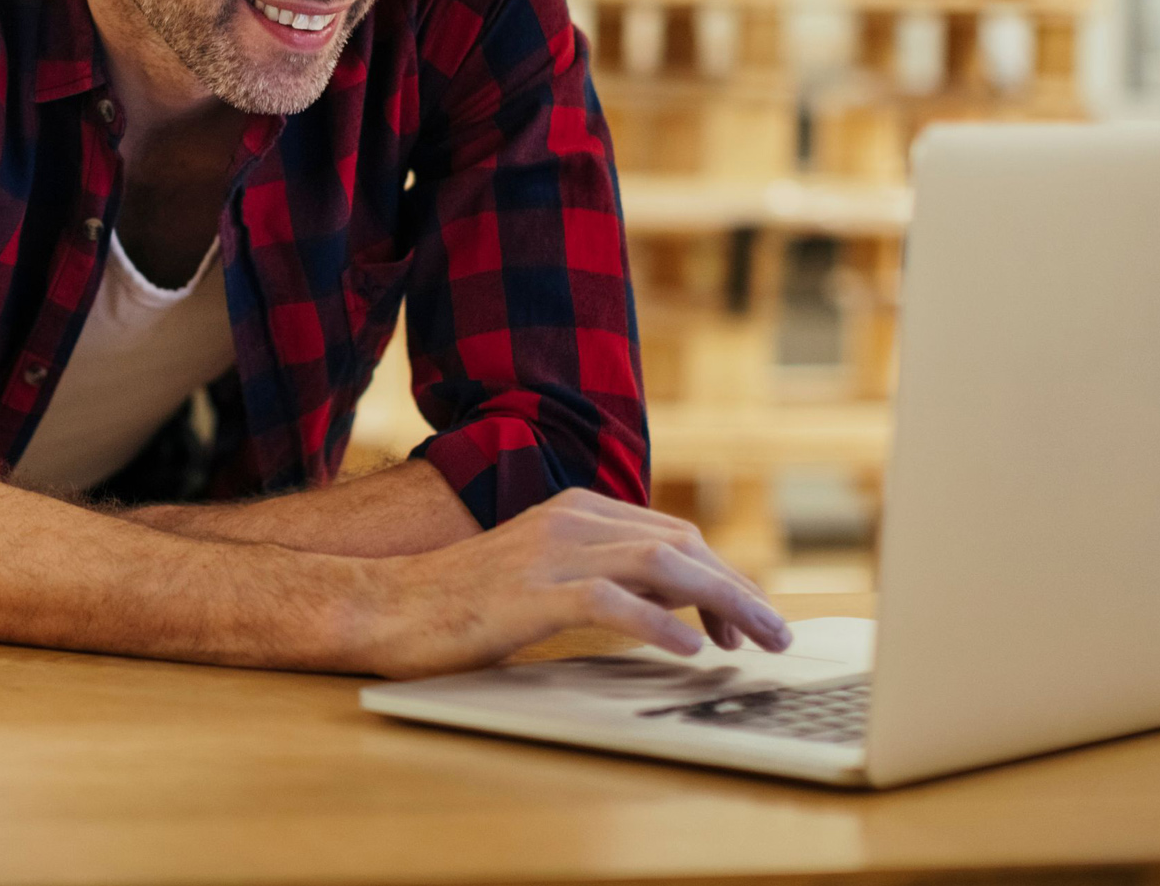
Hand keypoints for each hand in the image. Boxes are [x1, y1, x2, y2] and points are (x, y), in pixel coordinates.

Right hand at [358, 487, 791, 678]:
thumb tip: (671, 607)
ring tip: (756, 640)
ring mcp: (552, 550)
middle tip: (775, 635)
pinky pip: (611, 600)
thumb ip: (597, 576)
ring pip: (662, 564)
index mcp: (576, 509)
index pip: (674, 533)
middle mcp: (571, 518)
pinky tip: (691, 649)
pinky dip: (659, 623)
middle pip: (681, 543)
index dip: (723, 575)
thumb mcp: (540, 577)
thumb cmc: (459, 602)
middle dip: (737, 588)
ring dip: (722, 601)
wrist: (384, 604)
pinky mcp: (532, 590)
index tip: (751, 618)